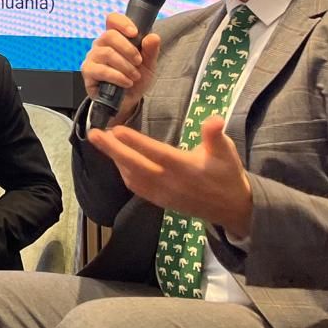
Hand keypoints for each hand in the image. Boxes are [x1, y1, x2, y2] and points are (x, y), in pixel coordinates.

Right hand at [81, 11, 161, 126]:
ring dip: (125, 65)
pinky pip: (101, 70)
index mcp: (115, 37)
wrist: (128, 101)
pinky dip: (117, 77)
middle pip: (110, 35)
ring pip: (107, 53)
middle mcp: (101, 44)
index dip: (122, 22)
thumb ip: (151, 51)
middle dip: (128, 49)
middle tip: (139, 61)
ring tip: (134, 76)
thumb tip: (153, 36)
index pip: (112, 20)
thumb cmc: (135, 79)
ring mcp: (93, 57)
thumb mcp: (149, 65)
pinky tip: (126, 83)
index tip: (134, 33)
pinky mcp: (88, 71)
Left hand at [87, 115, 253, 235]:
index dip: (136, 142)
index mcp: (185, 168)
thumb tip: (215, 119)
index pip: (156, 153)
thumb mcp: (227, 153)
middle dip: (113, 150)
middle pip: (136, 166)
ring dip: (115, 160)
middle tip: (94, 133)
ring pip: (132, 177)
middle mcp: (170, 183)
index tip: (116, 129)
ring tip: (101, 142)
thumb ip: (215, 136)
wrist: (233, 209)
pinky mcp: (160, 201)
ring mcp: (163, 194)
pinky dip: (124, 173)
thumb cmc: (227, 175)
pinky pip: (137, 187)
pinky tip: (117, 160)